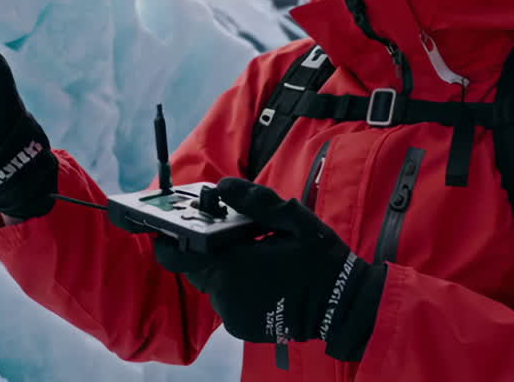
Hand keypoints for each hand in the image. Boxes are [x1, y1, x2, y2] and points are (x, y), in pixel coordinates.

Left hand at [153, 177, 386, 361]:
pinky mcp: (241, 327)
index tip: (173, 223)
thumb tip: (223, 186)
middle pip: (195, 267)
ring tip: (258, 258)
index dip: (170, 237)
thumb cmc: (321, 261)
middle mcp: (224, 295)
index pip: (177, 253)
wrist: (343, 309)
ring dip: (225, 269)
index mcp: (231, 266)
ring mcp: (232, 315)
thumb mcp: (294, 220)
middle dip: (206, 250)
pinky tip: (264, 279)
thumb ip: (255, 201)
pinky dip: (237, 288)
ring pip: (212, 284)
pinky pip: (227, 300)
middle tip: (235, 236)